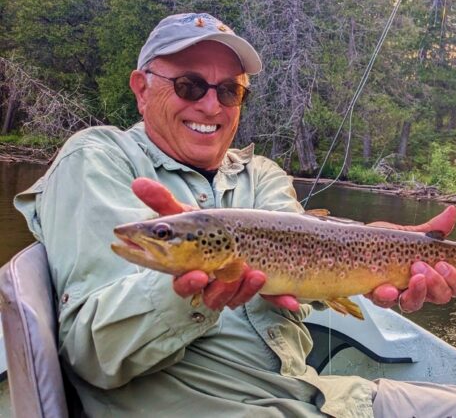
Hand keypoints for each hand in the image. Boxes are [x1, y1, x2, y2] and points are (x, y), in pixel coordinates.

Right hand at [131, 178, 299, 310]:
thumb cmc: (209, 231)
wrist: (245, 235)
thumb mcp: (188, 217)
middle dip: (218, 289)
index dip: (187, 283)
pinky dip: (281, 301)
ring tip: (254, 271)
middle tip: (227, 276)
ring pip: (237, 298)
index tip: (196, 274)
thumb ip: (164, 203)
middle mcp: (212, 285)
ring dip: (244, 289)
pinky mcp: (263, 290)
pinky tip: (291, 301)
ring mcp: (238, 289)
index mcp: (190, 270)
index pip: (183, 283)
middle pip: (210, 297)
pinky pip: (272, 300)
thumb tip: (137, 182)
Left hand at [365, 205, 455, 312]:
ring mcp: (399, 294)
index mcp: (431, 275)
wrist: (356, 244)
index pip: (452, 286)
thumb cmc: (385, 242)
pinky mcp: (378, 296)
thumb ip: (432, 229)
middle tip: (423, 266)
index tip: (443, 263)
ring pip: (415, 304)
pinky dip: (388, 297)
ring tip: (413, 274)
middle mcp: (418, 288)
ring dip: (418, 291)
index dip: (453, 279)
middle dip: (437, 283)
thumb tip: (452, 212)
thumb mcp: (410, 234)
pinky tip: (388, 288)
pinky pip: (386, 303)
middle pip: (440, 297)